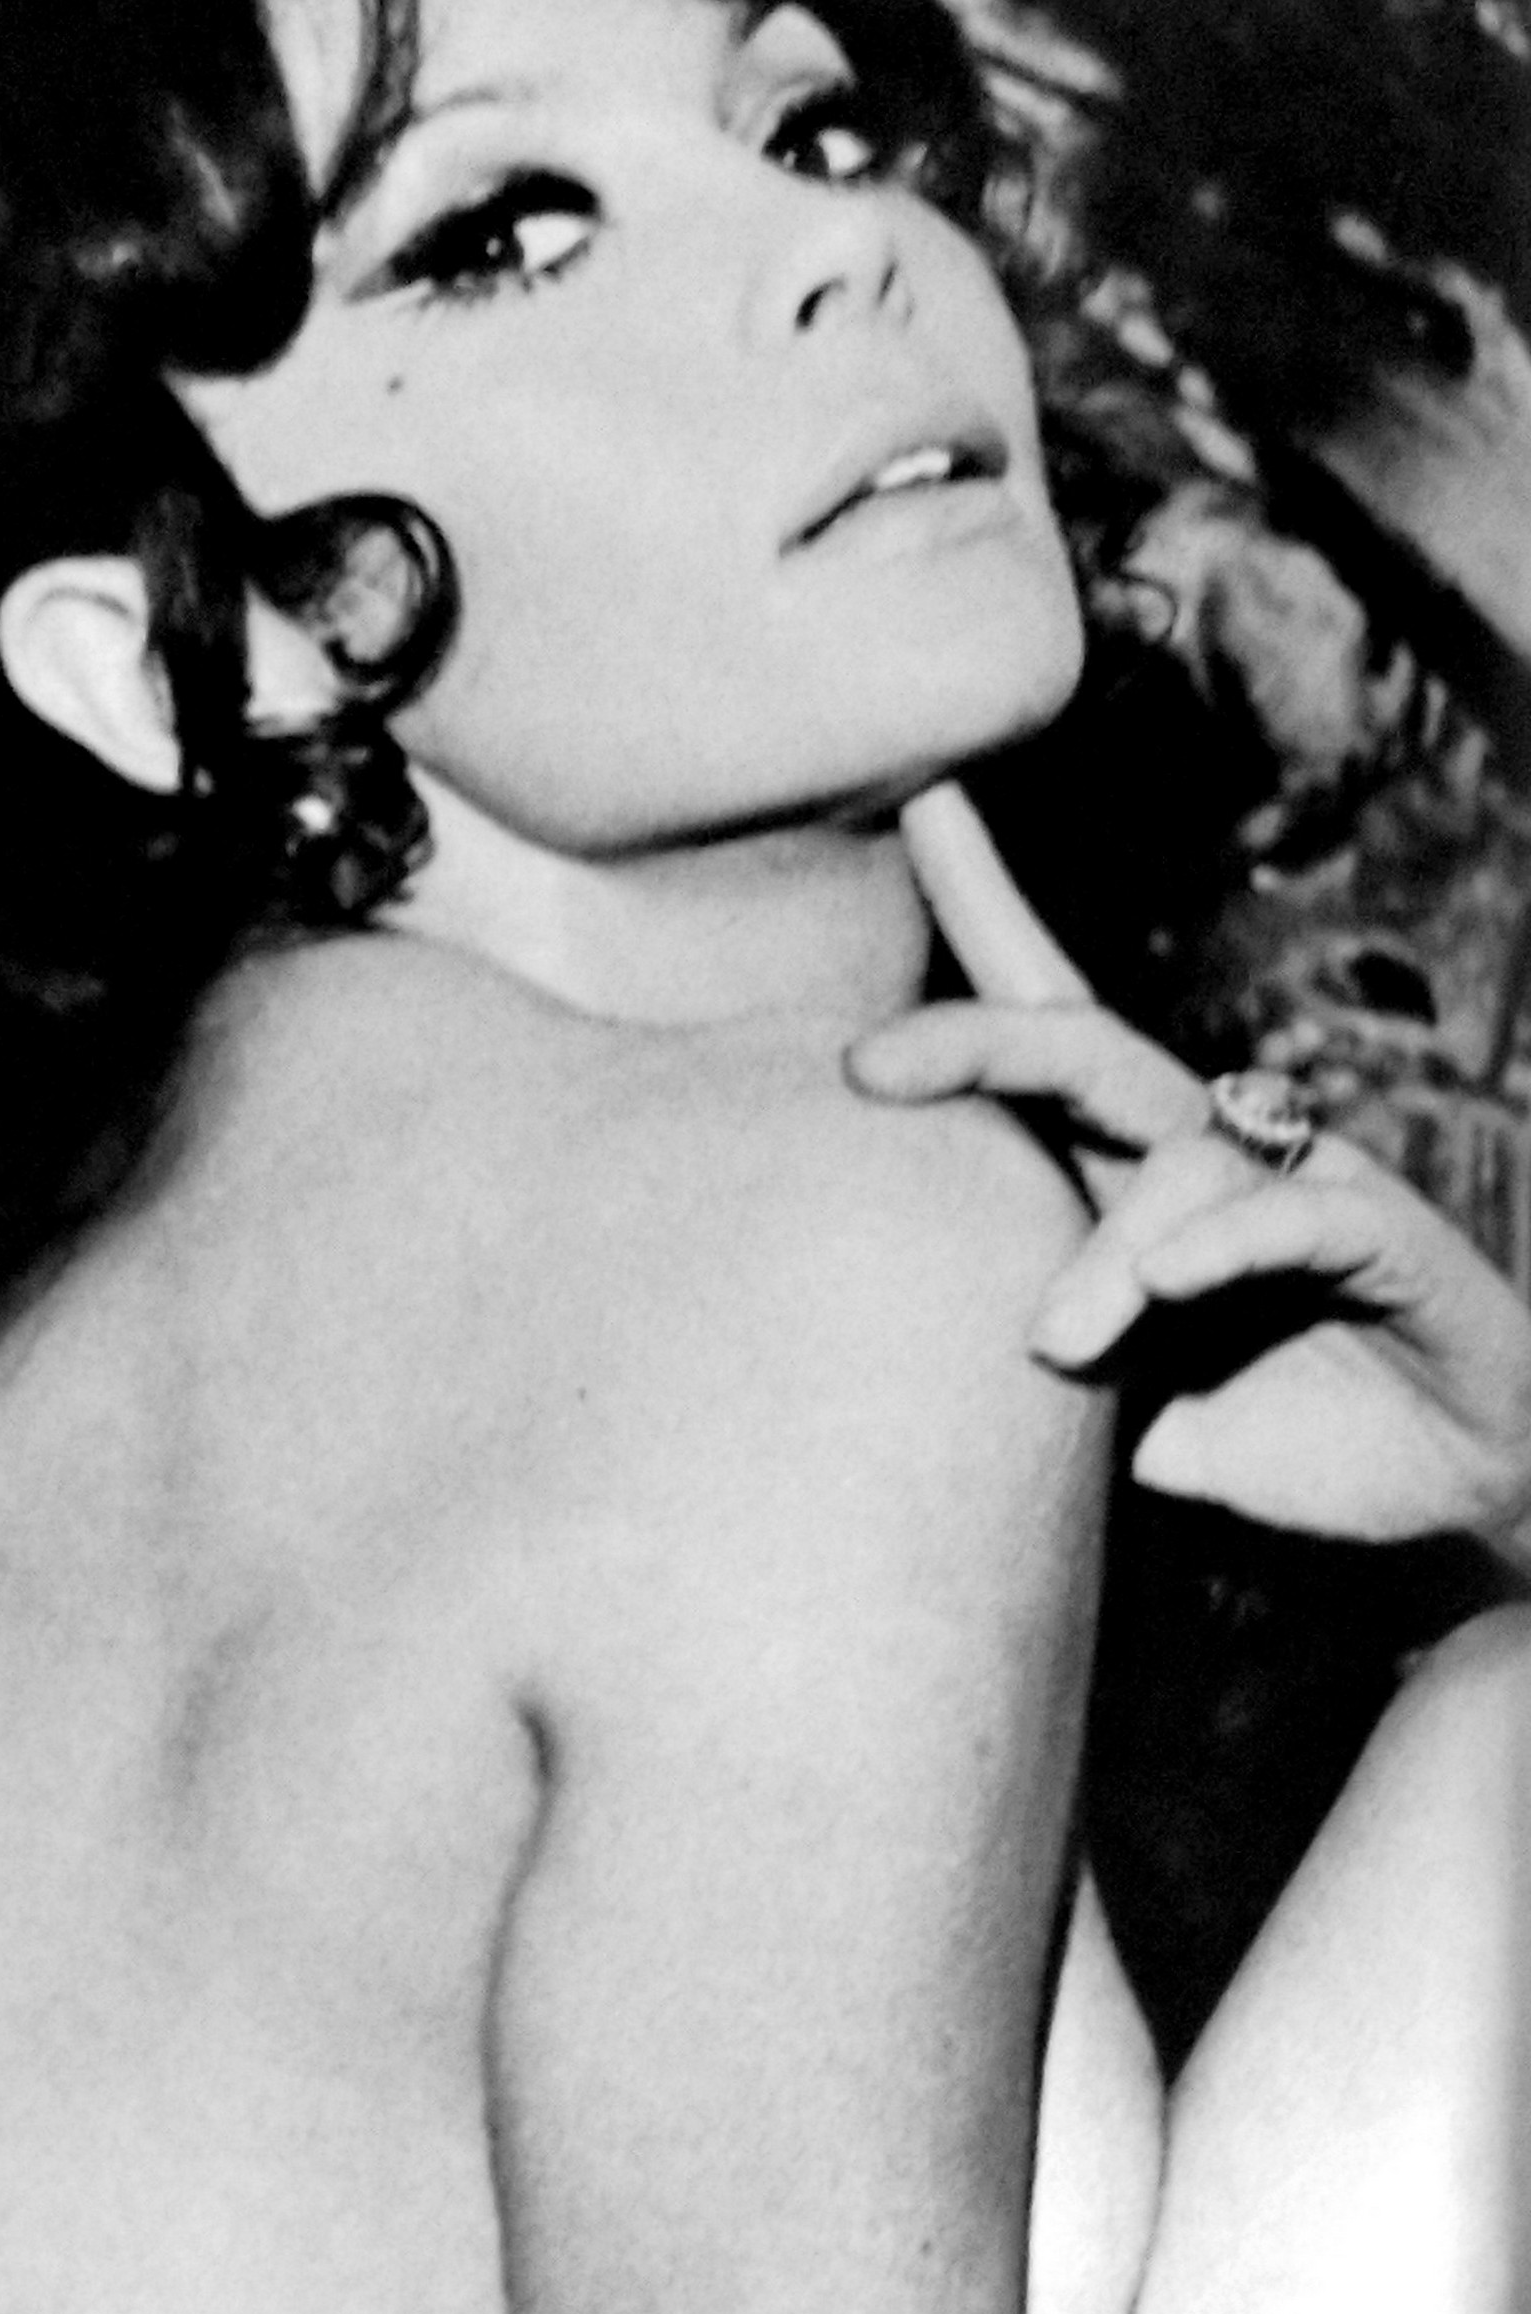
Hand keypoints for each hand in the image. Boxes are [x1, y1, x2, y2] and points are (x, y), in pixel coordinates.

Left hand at [845, 781, 1530, 1569]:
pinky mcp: (1384, 1236)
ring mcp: (1302, 1183)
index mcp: (1137, 1183)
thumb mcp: (1138, 1422)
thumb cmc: (1292, 1441)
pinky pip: (1296, 1208)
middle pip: (1086, 1052)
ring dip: (1104, 1257)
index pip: (1052, 1037)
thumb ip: (1060, 1394)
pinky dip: (1224, 1240)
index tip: (907, 813)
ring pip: (1178, 1161)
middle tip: (865, 1067)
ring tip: (1058, 1350)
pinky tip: (1167, 1279)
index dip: (984, 922)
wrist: (1449, 1500)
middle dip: (975, 1040)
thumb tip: (978, 1377)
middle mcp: (1212, 1157)